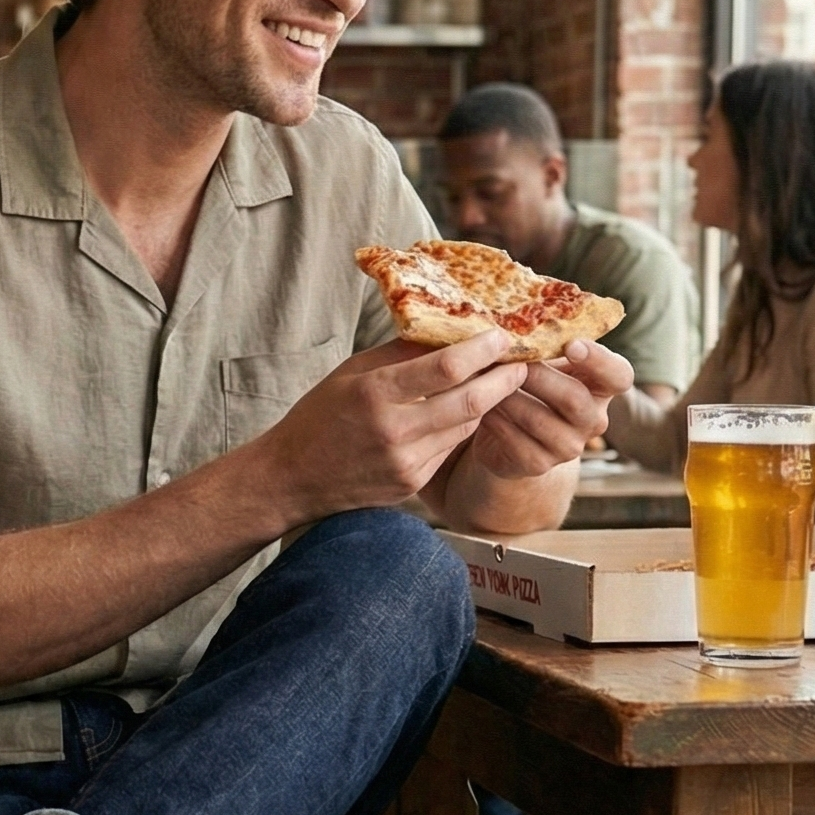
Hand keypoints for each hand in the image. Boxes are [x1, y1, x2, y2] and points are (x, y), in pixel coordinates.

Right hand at [254, 332, 528, 522]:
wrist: (292, 478)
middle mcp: (394, 431)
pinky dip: (463, 426)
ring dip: (488, 402)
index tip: (502, 336)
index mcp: (375, 394)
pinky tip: (468, 410)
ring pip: (466, 426)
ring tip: (503, 380)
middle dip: (503, 379)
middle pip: (469, 401)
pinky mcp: (412, 483)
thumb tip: (447, 331)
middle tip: (522, 361)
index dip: (482, 350)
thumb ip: (400, 354)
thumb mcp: (352, 373)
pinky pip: (450, 448)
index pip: (445, 368)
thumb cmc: (318, 416)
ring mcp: (406, 462)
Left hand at [461, 338, 632, 479]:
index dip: (599, 361)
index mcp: (602, 387)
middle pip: (575, 399)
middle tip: (508, 359)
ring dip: (509, 396)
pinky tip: (479, 406)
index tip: (571, 345)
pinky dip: (495, 420)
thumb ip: (546, 343)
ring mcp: (569, 447)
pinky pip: (516, 441)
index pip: (619, 375)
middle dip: (538, 377)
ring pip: (539, 420)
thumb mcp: (545, 362)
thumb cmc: (531, 385)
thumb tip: (516, 317)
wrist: (509, 435)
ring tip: (484, 378)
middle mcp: (594, 420)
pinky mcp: (540, 465)